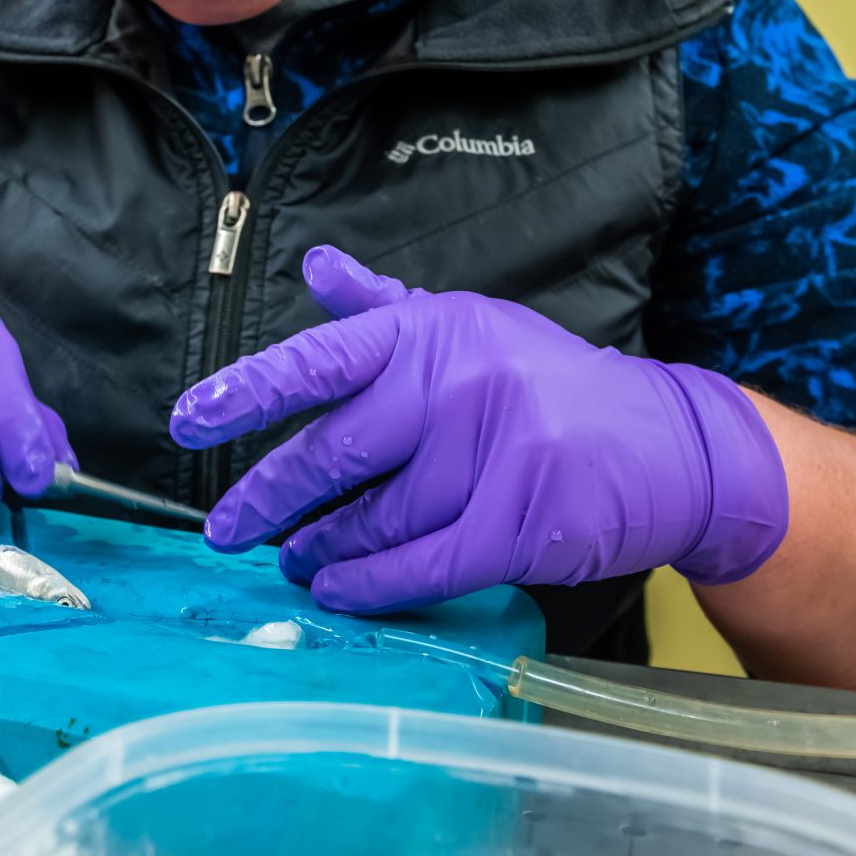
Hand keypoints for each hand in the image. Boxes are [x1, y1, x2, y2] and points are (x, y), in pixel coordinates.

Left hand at [168, 246, 786, 614]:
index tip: (187, 421)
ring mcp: (491, 452)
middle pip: (334, 449)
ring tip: (291, 559)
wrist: (668, 445)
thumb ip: (384, 305)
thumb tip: (314, 265)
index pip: (322, 356)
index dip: (247, 391)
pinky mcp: (520, 520)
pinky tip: (336, 589)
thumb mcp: (470, 327)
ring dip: (320, 546)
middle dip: (267, 495)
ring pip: (375, 516)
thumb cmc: (552, 386)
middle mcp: (455, 383)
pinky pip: (423, 564)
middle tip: (225, 529)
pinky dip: (370, 583)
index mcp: (432, 330)